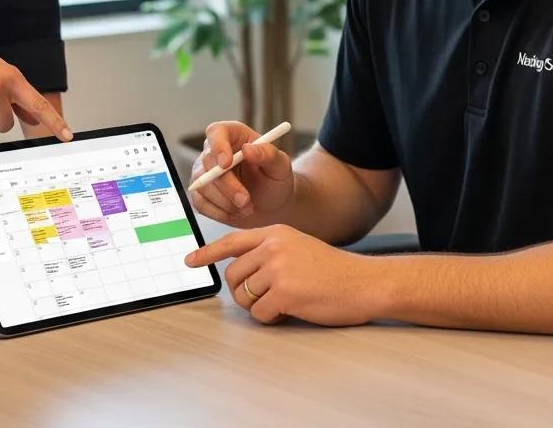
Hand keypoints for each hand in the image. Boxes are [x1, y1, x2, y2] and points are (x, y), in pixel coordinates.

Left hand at [185, 224, 380, 325]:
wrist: (363, 282)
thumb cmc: (333, 270)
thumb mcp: (297, 246)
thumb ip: (269, 251)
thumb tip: (240, 270)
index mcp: (274, 233)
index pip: (231, 241)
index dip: (206, 253)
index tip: (189, 260)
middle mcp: (272, 247)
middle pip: (234, 275)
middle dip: (243, 292)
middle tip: (264, 299)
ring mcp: (277, 268)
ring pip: (244, 296)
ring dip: (258, 306)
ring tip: (281, 303)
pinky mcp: (284, 292)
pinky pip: (260, 313)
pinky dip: (272, 318)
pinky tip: (290, 311)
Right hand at [188, 121, 293, 225]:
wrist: (271, 205)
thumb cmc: (275, 180)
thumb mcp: (280, 165)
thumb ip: (268, 154)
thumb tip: (248, 149)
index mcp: (234, 135)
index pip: (216, 132)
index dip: (218, 146)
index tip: (226, 163)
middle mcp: (214, 151)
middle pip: (208, 162)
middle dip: (227, 185)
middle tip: (245, 200)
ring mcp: (204, 173)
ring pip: (203, 185)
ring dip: (226, 202)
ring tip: (248, 207)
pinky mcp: (201, 193)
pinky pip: (200, 203)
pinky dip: (220, 212)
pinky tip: (236, 212)